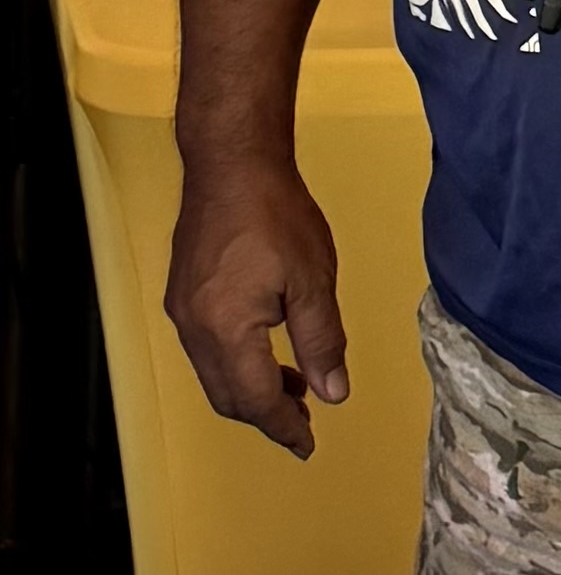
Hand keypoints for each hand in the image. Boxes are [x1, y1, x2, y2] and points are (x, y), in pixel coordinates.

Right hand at [165, 159, 348, 459]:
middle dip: (265, 414)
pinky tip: (264, 345)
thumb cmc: (276, 213)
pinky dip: (235, 361)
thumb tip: (333, 393)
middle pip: (227, 395)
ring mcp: (183, 310)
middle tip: (303, 420)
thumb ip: (321, 340)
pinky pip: (206, 348)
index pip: (254, 400)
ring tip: (293, 385)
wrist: (231, 161)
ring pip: (214, 373)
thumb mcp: (313, 278)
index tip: (308, 444)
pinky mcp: (182, 291)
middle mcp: (195, 329)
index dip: (283, 427)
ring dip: (250, 387)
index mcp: (226, 331)